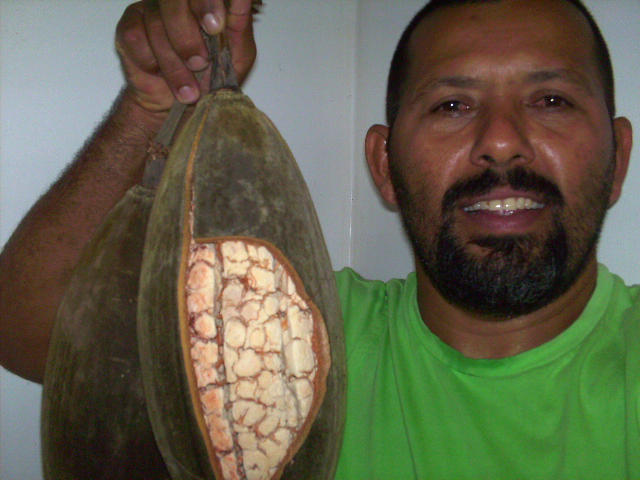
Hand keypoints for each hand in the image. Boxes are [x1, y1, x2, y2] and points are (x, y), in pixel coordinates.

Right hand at [115, 0, 257, 113]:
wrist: (180, 109)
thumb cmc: (211, 79)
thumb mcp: (236, 56)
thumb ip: (239, 24)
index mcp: (204, 3)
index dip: (206, 3)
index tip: (214, 27)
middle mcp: (177, 2)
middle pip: (174, 0)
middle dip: (187, 36)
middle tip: (199, 63)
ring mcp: (151, 11)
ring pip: (156, 25)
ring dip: (174, 65)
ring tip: (188, 88)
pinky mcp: (129, 28)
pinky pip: (135, 37)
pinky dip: (151, 63)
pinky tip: (160, 73)